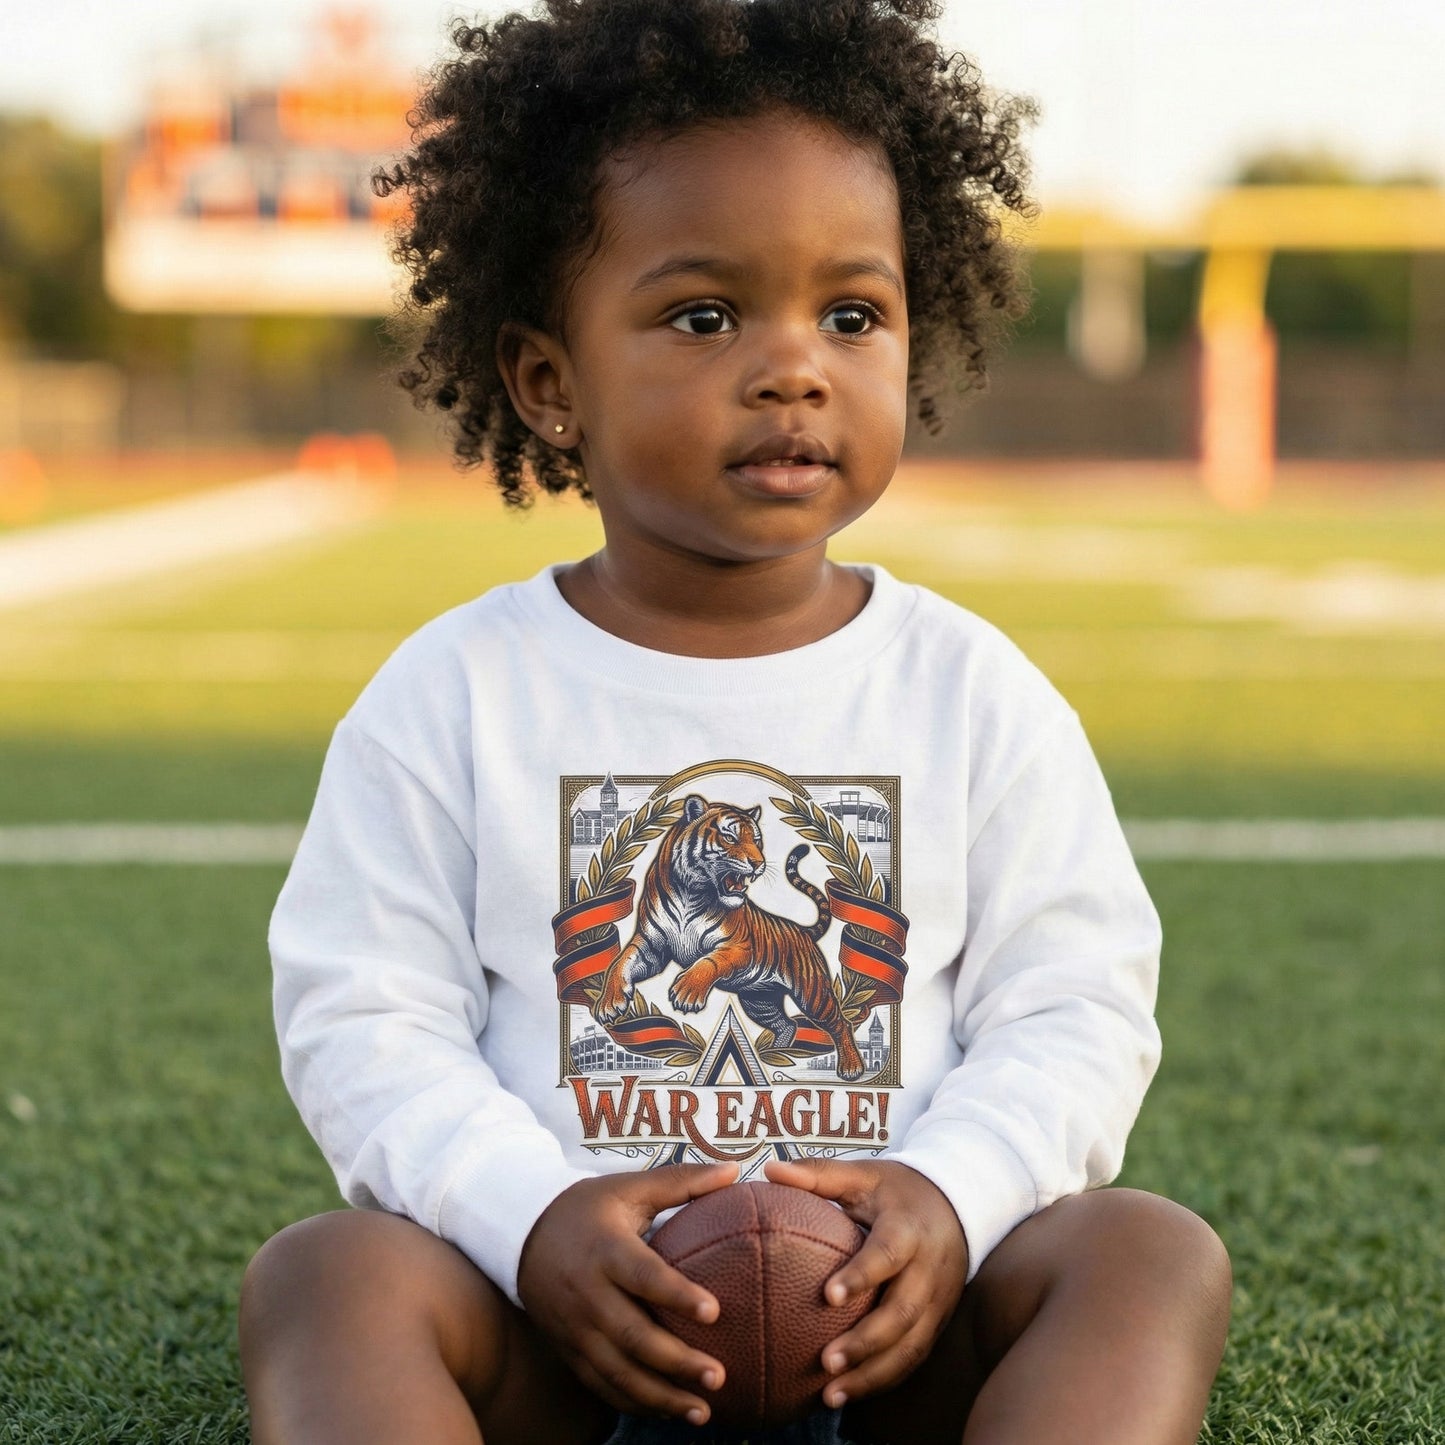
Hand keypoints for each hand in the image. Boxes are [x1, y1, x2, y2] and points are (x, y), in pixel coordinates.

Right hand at [517, 1162, 738, 1424]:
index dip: (677, 1295)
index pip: (643, 1276)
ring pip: (617, 1372)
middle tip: (719, 1376)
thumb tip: (734, 1169)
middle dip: (676, 1362)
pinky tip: (669, 1412)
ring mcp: (575, 1328)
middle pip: (632, 1336)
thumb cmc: (588, 1208)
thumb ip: (682, 1181)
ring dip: (660, 1396)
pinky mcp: (568, 1349)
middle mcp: (587, 1294)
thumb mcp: (629, 1187)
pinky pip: (601, 1385)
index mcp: (606, 1250)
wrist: (522, 1233)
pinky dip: (635, 1403)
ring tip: (703, 1410)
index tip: (715, 1311)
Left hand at [764, 1157, 968, 1408]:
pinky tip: (848, 1394)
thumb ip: (819, 1174)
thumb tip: (770, 1169)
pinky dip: (883, 1380)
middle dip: (866, 1342)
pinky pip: (913, 1358)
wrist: (958, 1204)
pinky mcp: (938, 1322)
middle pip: (903, 1314)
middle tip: (825, 1361)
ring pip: (911, 1347)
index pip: (888, 1255)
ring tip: (831, 1394)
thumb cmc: (897, 1190)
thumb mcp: (863, 1173)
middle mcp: (929, 1270)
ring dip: (873, 1375)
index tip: (828, 1295)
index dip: (862, 1275)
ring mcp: (938, 1302)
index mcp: (909, 1229)